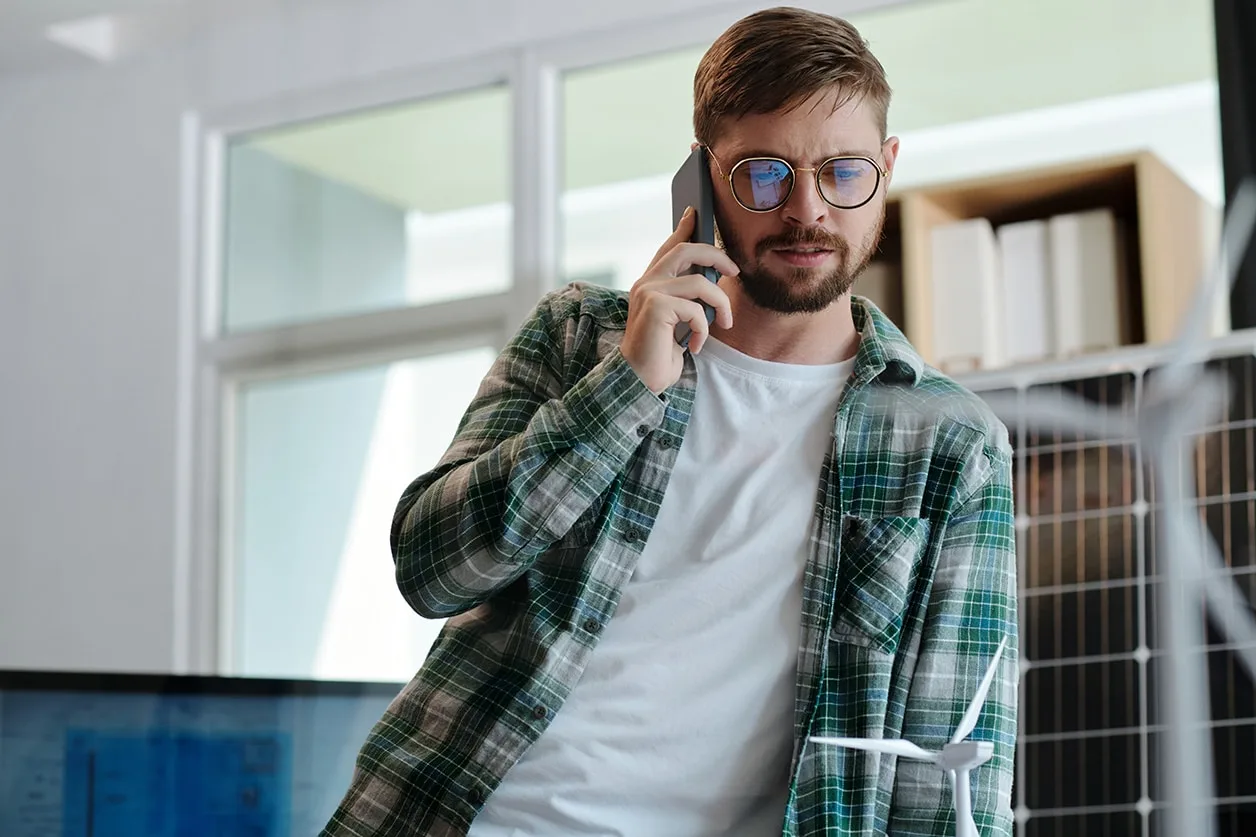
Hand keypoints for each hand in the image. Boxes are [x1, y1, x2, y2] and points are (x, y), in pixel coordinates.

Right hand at [621, 208, 737, 393]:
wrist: (639, 380)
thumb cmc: (659, 353)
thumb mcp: (677, 320)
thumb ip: (687, 297)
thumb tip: (715, 277)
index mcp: (649, 283)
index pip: (669, 247)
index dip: (684, 228)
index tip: (695, 212)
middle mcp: (646, 283)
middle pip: (687, 250)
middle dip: (717, 256)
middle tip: (734, 271)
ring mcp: (649, 293)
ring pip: (700, 283)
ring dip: (720, 305)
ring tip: (724, 324)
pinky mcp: (656, 308)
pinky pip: (696, 309)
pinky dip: (703, 330)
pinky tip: (695, 344)